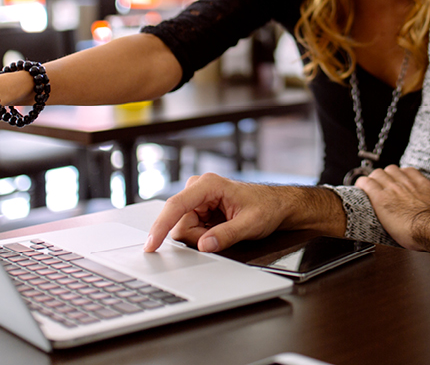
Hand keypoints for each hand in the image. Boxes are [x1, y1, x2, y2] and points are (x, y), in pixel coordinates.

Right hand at [144, 173, 345, 253]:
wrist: (277, 205)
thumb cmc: (267, 207)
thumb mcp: (250, 224)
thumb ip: (225, 236)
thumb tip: (203, 246)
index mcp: (209, 184)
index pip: (176, 206)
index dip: (161, 226)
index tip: (152, 245)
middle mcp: (199, 188)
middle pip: (179, 223)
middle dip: (196, 236)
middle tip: (221, 235)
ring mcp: (198, 198)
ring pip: (184, 228)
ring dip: (201, 237)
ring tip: (225, 229)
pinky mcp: (200, 208)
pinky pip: (191, 229)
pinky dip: (203, 235)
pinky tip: (220, 229)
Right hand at [355, 165, 429, 252]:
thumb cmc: (412, 233)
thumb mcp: (387, 228)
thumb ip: (379, 213)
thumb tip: (376, 211)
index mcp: (381, 199)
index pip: (365, 182)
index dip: (361, 183)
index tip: (362, 186)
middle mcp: (392, 187)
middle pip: (377, 172)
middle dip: (374, 177)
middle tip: (376, 184)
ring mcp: (407, 182)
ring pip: (391, 168)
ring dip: (389, 173)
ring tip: (391, 180)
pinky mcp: (420, 181)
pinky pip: (409, 169)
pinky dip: (405, 172)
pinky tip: (406, 178)